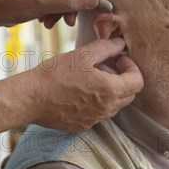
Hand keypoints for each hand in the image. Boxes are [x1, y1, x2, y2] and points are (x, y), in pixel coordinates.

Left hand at [0, 0, 98, 28]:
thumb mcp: (43, 4)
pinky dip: (55, 10)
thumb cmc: (10, 4)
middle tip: (69, 21)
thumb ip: (71, 1)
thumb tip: (94, 0)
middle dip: (70, 5)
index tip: (95, 6)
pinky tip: (46, 20)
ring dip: (62, 10)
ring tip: (52, 22)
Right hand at [29, 38, 143, 131]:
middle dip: (123, 79)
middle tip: (106, 67)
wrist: (29, 99)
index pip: (138, 82)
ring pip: (115, 106)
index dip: (131, 68)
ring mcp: (95, 120)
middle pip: (130, 95)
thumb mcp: (82, 55)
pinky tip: (81, 92)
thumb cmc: (54, 75)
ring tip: (92, 79)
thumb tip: (120, 43)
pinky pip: (100, 115)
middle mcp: (106, 108)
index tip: (118, 59)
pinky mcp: (84, 126)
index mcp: (110, 90)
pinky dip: (98, 103)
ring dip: (111, 92)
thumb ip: (106, 48)